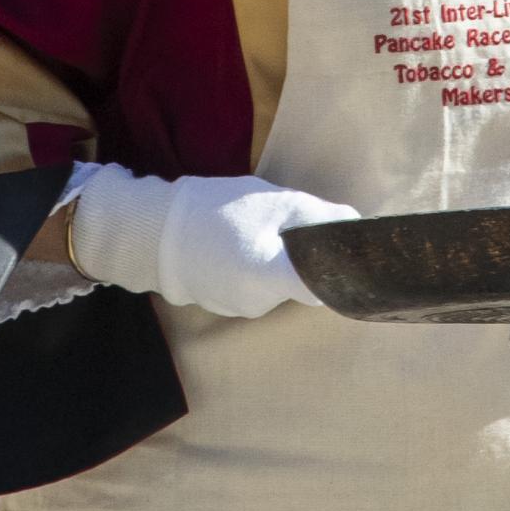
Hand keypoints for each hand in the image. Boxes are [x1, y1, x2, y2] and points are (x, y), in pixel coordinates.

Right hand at [69, 168, 353, 318]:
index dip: (343, 274)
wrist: (153, 230)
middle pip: (304, 284)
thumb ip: (318, 217)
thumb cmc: (217, 210)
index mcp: (272, 277)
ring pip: (279, 285)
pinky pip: (256, 287)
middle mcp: (260, 304)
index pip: (326, 288)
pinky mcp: (226, 304)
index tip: (355, 260)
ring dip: (278, 261)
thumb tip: (355, 226)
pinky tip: (238, 243)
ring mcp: (240, 309)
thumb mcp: (274, 202)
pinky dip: (255, 266)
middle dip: (304, 257)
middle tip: (290, 224)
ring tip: (256, 229)